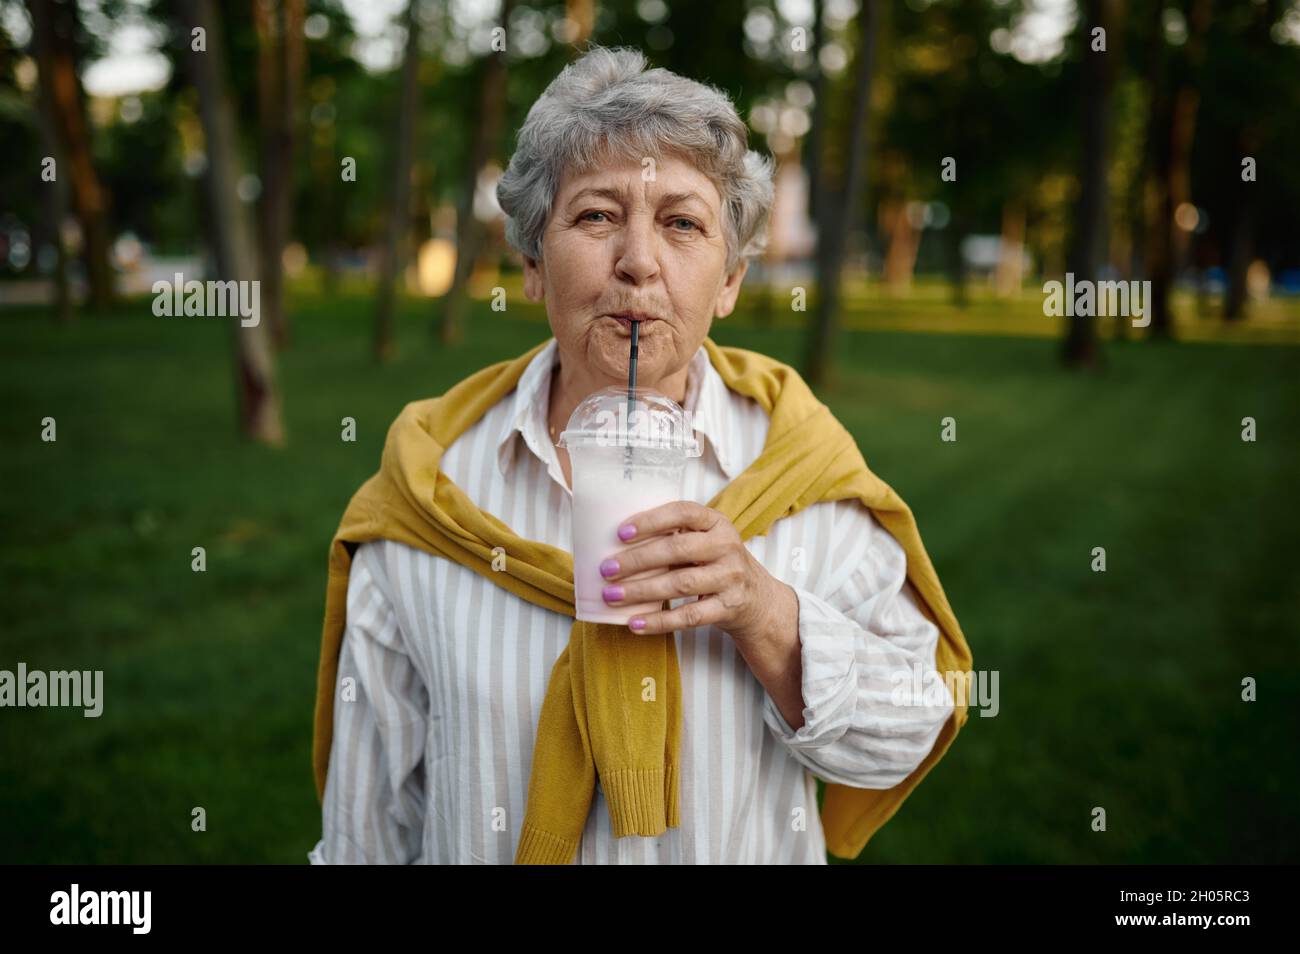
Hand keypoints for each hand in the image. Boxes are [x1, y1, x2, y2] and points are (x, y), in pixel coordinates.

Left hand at [598, 500, 790, 642]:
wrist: (757, 600)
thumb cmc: (716, 564)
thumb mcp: (705, 541)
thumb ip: (674, 536)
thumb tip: (616, 543)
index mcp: (717, 523)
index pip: (683, 512)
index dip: (651, 520)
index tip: (621, 532)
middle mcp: (727, 547)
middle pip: (677, 550)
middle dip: (637, 560)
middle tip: (606, 569)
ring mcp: (730, 578)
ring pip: (680, 584)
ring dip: (641, 591)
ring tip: (612, 595)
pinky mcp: (728, 608)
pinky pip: (689, 617)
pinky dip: (659, 621)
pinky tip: (634, 623)